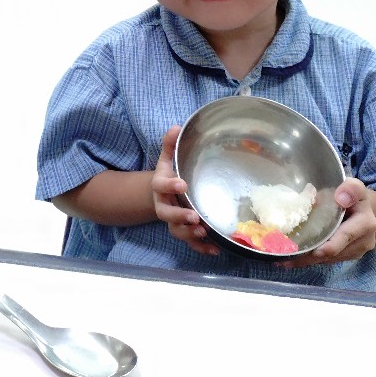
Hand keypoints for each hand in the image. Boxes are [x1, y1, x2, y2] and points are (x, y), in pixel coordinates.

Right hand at [152, 125, 219, 256]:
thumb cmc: (168, 175)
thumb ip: (171, 145)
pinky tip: (215, 249)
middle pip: (166, 213)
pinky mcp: (183, 231)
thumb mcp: (167, 159)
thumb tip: (177, 127)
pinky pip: (190, 242)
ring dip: (189, 233)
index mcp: (160, 186)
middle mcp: (164, 205)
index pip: (161, 185)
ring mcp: (173, 220)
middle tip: (194, 216)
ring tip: (202, 231)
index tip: (182, 184)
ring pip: (176, 230)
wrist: (160, 195)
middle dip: (179, 216)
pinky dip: (201, 247)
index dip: (170, 185)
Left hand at [283, 178, 375, 267]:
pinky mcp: (349, 255)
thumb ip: (349, 189)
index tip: (316, 250)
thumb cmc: (351, 195)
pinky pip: (329, 260)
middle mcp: (364, 240)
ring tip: (285, 261)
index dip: (332, 243)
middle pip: (335, 251)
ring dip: (308, 261)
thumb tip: (340, 198)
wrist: (363, 209)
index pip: (347, 234)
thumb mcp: (353, 186)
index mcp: (365, 222)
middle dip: (313, 256)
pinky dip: (312, 260)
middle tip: (290, 257)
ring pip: (330, 259)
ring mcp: (357, 251)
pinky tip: (294, 260)